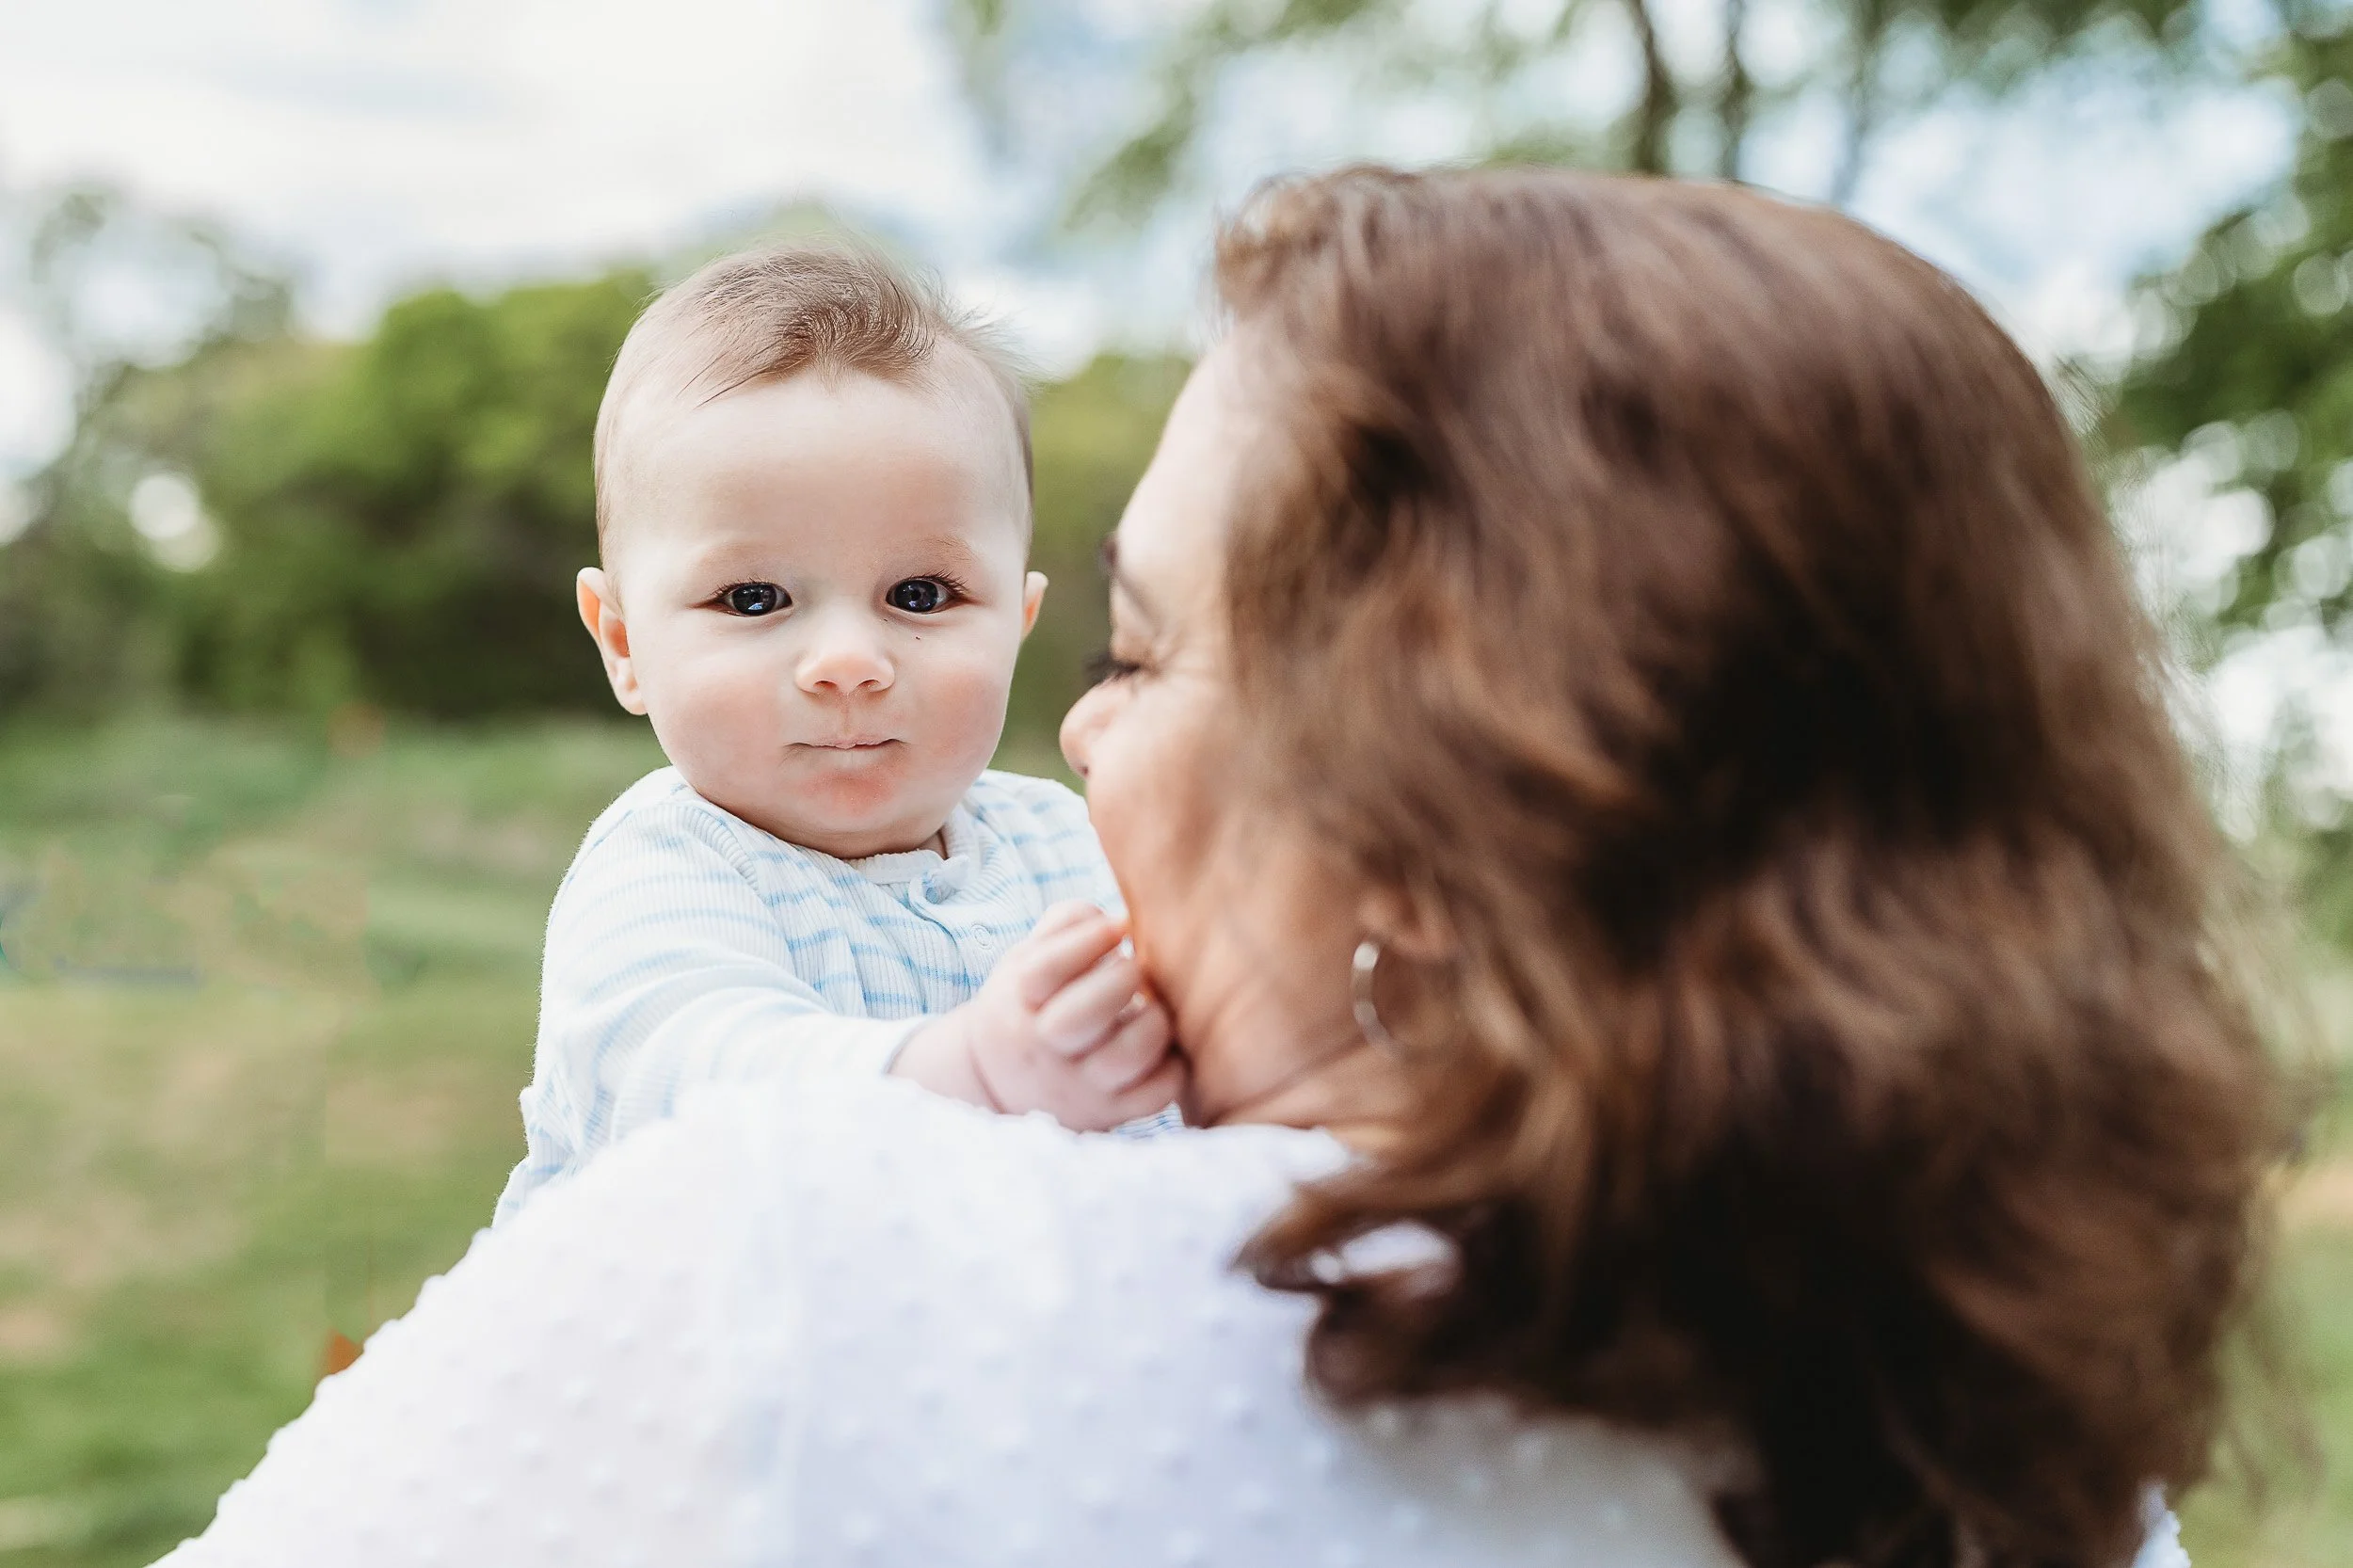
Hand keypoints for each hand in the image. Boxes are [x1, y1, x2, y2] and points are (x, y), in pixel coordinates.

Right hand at [891, 903, 1183, 1130]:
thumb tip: (1120, 921)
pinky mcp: (1110, 1114)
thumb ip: (1066, 924)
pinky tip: (1164, 1045)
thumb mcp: (1026, 958)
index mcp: (1020, 1001)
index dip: (1089, 938)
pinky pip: (1155, 1095)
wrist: (1000, 1083)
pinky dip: (1172, 1067)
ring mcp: (1079, 1086)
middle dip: (1120, 981)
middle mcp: (1045, 1047)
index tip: (1117, 927)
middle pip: (1080, 1017)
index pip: (1046, 969)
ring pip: (1125, 1057)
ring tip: (1152, 1008)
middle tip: (1133, 969)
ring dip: (1153, 1023)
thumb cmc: (1031, 1003)